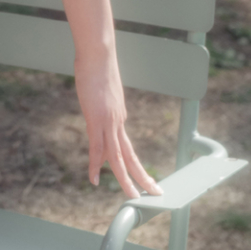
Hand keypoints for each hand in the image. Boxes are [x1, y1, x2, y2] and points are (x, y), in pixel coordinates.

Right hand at [75, 34, 157, 200]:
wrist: (98, 53)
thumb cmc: (96, 66)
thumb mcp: (100, 89)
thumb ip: (101, 100)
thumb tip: (98, 98)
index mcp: (119, 116)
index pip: (126, 146)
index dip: (132, 165)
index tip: (138, 176)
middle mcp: (118, 122)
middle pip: (131, 156)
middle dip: (143, 177)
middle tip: (155, 194)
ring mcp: (108, 122)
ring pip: (119, 158)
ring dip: (126, 179)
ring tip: (133, 197)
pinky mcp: (96, 120)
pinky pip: (97, 149)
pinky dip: (96, 166)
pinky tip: (95, 181)